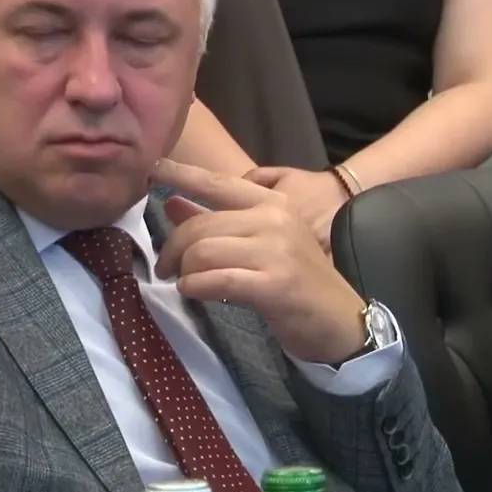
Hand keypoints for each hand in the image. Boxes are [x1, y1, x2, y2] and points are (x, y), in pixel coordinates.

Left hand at [153, 159, 366, 364]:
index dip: (180, 175)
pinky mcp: (274, 285)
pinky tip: (192, 292)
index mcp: (270, 203)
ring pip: (203, 251)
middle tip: (163, 267)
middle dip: (172, 248)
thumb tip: (171, 202)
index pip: (216, 183)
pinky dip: (195, 286)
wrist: (340, 320)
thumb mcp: (258, 241)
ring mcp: (276, 251)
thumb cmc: (295, 279)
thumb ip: (215, 220)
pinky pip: (216, 280)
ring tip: (182, 282)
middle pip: (200, 226)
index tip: (151, 171)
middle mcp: (274, 219)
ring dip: (182, 270)